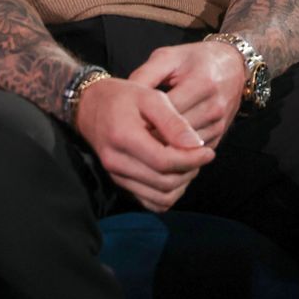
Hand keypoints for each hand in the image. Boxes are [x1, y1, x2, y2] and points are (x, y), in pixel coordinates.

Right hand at [74, 76, 213, 212]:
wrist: (90, 106)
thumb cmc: (122, 97)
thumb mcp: (149, 96)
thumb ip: (173, 121)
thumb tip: (197, 144)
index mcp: (123, 137)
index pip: (164, 161)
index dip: (192, 160)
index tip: (208, 151)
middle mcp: (116, 161)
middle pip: (164, 182)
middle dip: (189, 171)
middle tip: (201, 155)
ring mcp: (116, 175)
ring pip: (160, 197)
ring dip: (181, 185)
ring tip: (189, 164)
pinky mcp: (119, 183)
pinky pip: (150, 202)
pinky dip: (168, 194)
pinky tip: (175, 175)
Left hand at [128, 40, 244, 148]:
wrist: (233, 65)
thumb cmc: (194, 58)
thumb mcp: (168, 57)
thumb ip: (145, 74)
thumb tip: (123, 94)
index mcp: (201, 83)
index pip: (167, 112)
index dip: (144, 120)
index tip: (124, 125)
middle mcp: (214, 106)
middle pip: (176, 133)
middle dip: (151, 138)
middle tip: (127, 142)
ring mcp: (220, 124)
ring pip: (185, 148)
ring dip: (163, 150)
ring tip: (139, 150)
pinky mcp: (221, 135)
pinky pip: (195, 153)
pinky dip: (177, 154)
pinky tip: (158, 152)